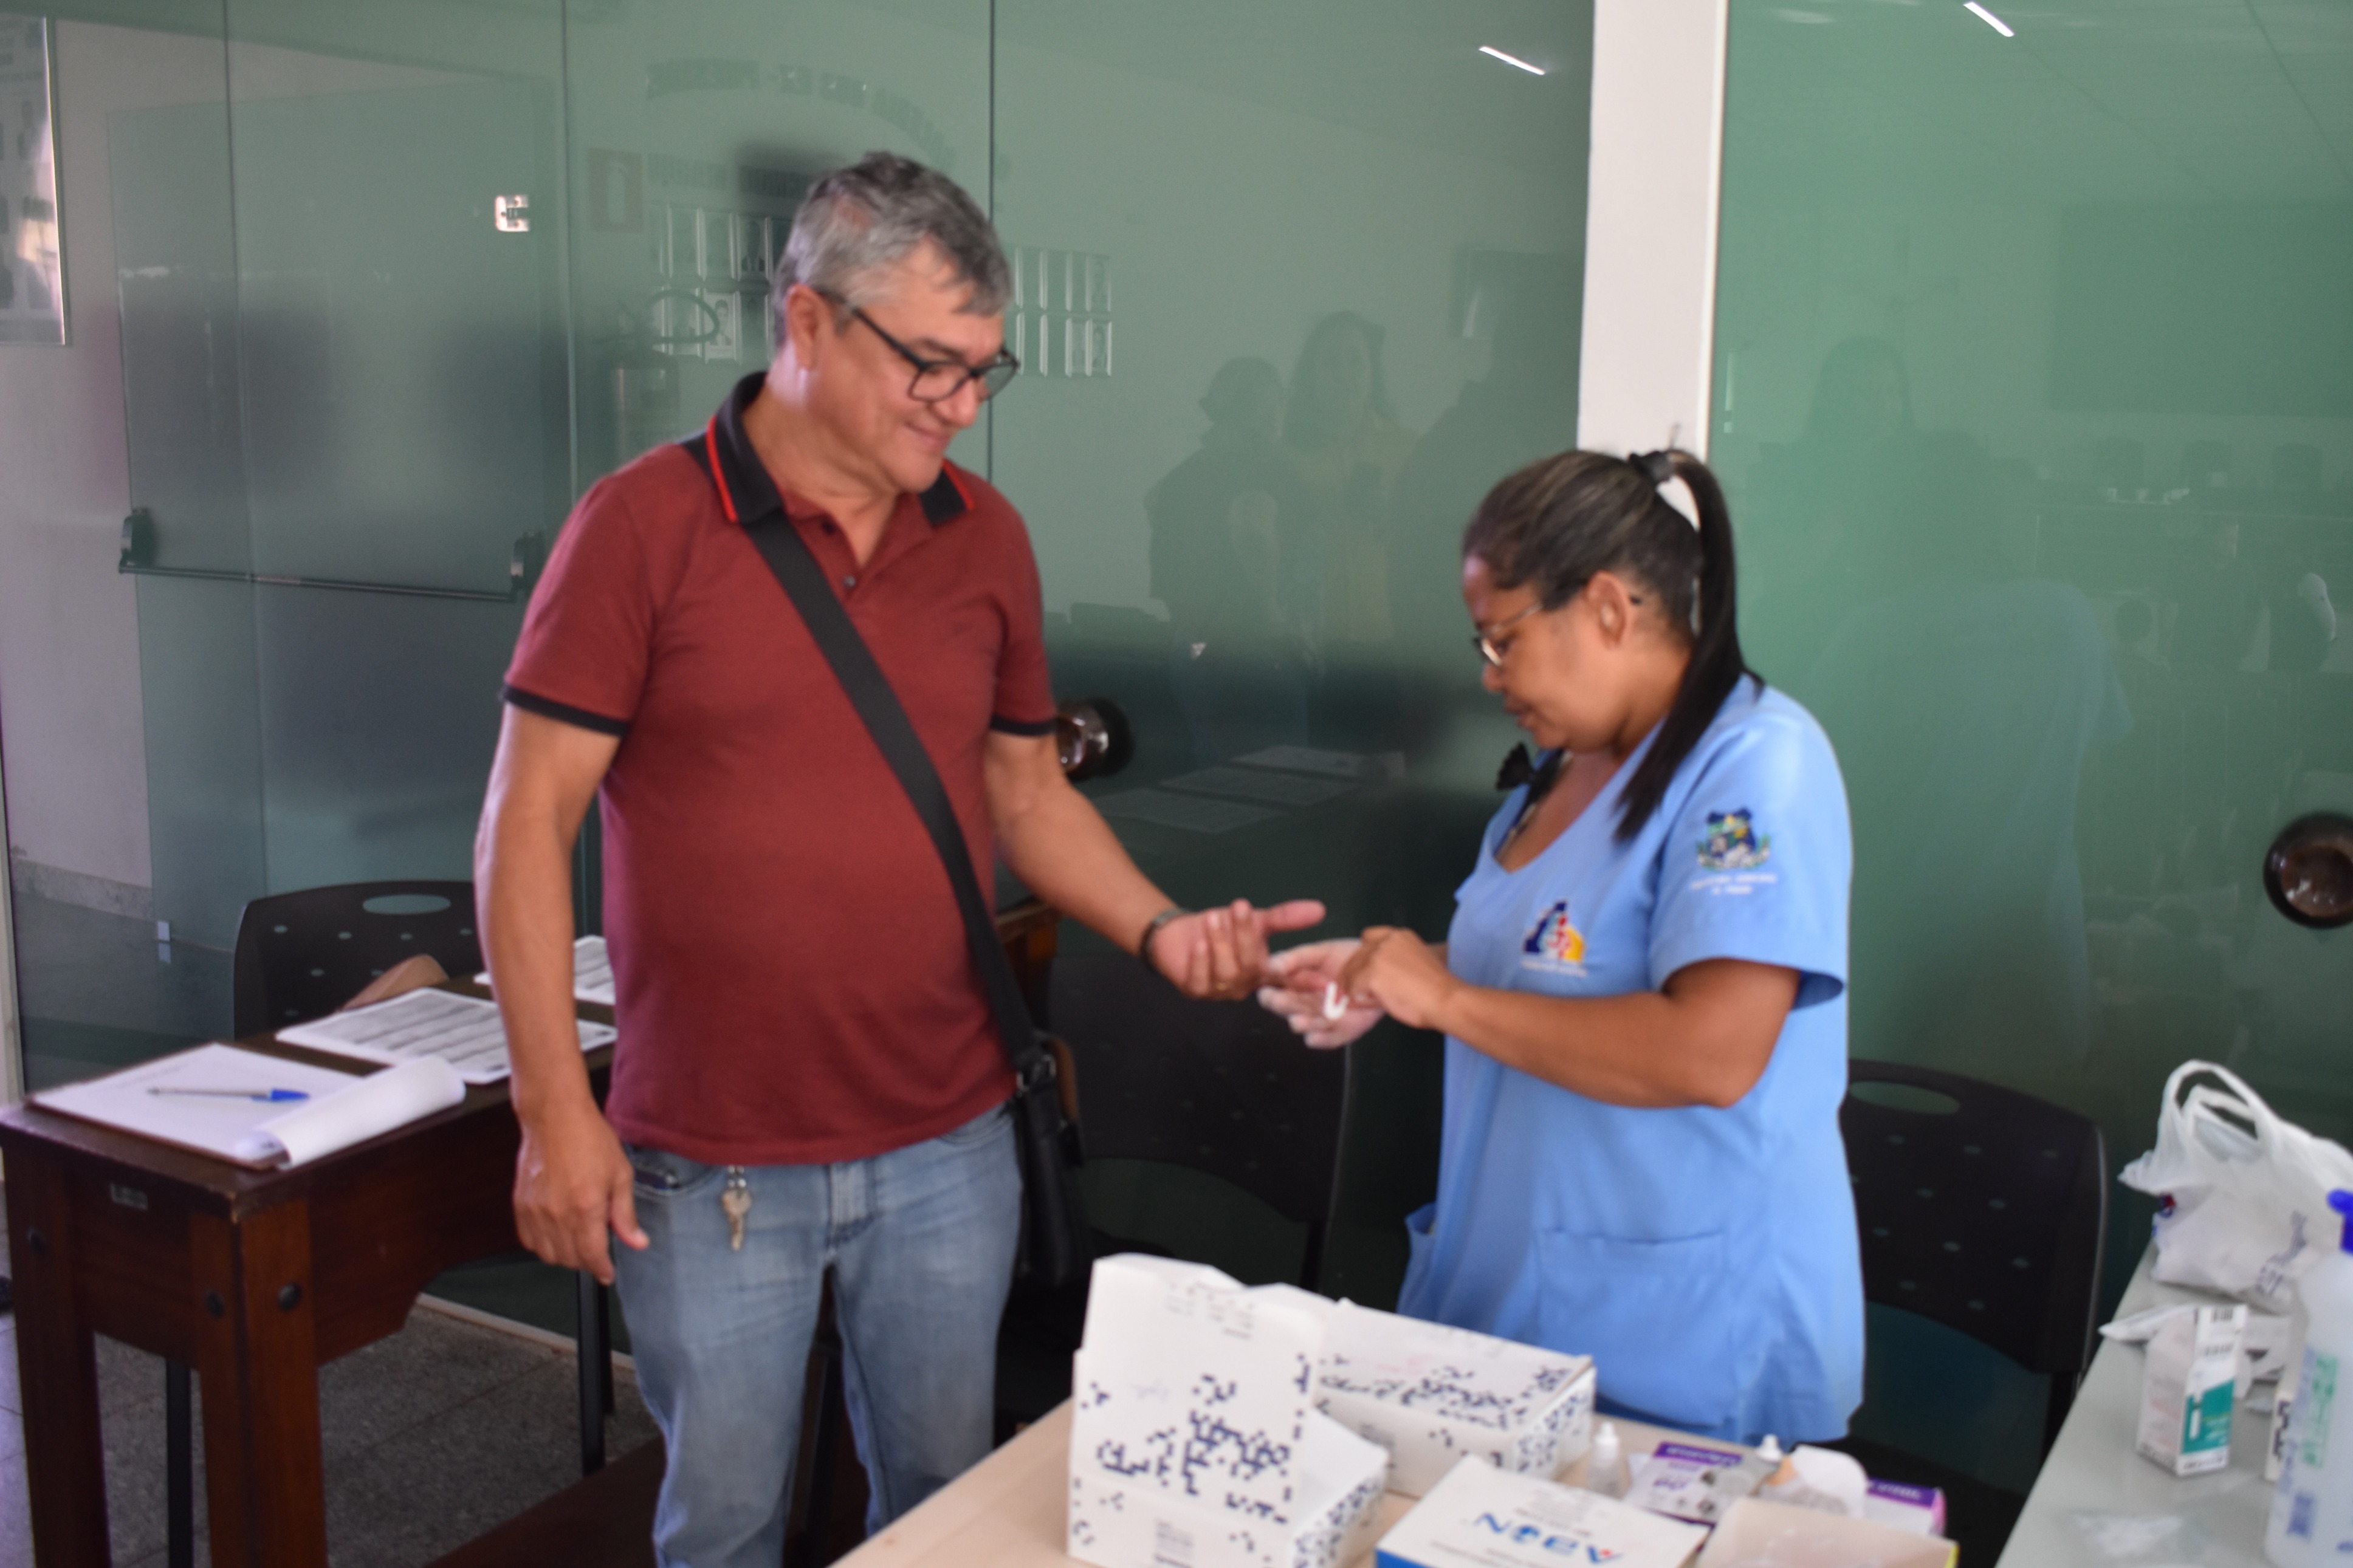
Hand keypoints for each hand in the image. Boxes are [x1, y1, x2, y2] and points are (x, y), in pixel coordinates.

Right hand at [513, 1097, 649, 1284]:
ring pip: (548, 1254)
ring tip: (578, 1242)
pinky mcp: (521, 1205)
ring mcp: (535, 1211)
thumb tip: (637, 1241)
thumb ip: (626, 1214)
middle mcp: (557, 1213)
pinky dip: (543, 1245)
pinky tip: (556, 1234)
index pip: (592, 1256)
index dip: (602, 1270)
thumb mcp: (620, 1174)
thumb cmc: (589, 1138)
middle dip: (587, 1262)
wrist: (555, 1116)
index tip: (607, 1274)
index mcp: (586, 1207)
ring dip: (565, 1256)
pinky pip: (528, 1240)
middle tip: (598, 1252)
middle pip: (570, 1259)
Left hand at [1148, 897, 1326, 999]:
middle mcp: (1246, 985)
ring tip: (1214, 917)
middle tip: (1240, 906)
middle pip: (1251, 966)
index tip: (1322, 979)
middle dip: (1245, 935)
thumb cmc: (1223, 928)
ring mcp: (1221, 990)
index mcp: (1265, 972)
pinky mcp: (1195, 990)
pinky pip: (1200, 980)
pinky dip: (1200, 962)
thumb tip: (1319, 909)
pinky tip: (1199, 944)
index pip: (1288, 978)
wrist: (1181, 933)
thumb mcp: (1257, 920)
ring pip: (1226, 972)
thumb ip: (1285, 917)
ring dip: (1220, 942)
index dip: (1305, 981)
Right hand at [1258, 939, 1382, 1047]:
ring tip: (1297, 1020)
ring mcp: (1322, 1019)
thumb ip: (1295, 958)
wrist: (1382, 969)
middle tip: (1277, 1000)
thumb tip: (1270, 964)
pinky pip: (1327, 1040)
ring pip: (1305, 1025)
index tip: (1266, 989)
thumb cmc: (1351, 958)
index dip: (1270, 991)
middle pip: (1288, 1008)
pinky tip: (1313, 1037)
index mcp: (1297, 984)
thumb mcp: (1321, 952)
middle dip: (1283, 1005)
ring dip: (1301, 1023)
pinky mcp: (1340, 1032)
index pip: (1275, 990)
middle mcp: (1305, 1004)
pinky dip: (1320, 1040)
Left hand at [1337, 927, 1460, 1032]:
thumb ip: (1397, 962)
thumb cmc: (1439, 989)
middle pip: (1357, 955)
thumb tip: (1376, 978)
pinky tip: (1373, 1005)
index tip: (1365, 969)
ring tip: (1366, 999)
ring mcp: (1377, 956)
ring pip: (1352, 972)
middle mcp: (1386, 941)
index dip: (1365, 956)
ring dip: (1355, 986)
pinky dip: (1359, 999)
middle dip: (1354, 972)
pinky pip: (1354, 989)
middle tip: (1356, 989)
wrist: (1446, 999)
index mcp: (1400, 936)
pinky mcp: (1371, 974)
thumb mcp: (1417, 962)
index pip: (1369, 937)